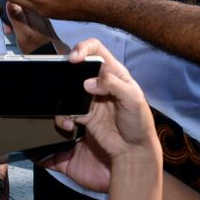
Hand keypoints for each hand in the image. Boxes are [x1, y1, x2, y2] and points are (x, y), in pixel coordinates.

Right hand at [6, 2, 67, 53]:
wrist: (54, 55)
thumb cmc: (40, 48)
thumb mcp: (24, 34)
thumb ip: (17, 18)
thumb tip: (10, 2)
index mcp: (32, 10)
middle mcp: (34, 10)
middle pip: (14, 0)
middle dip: (1, 6)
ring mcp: (35, 15)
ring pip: (16, 8)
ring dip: (6, 15)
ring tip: (3, 25)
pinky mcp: (35, 21)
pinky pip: (21, 15)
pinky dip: (13, 21)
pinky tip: (11, 29)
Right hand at [43, 40, 157, 189]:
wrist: (133, 152)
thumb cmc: (139, 123)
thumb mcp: (133, 99)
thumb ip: (113, 85)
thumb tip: (87, 83)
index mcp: (114, 73)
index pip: (96, 49)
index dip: (83, 48)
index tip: (74, 58)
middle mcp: (99, 83)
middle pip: (78, 67)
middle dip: (66, 70)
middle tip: (60, 79)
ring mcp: (89, 99)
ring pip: (69, 89)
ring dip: (63, 96)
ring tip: (66, 108)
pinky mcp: (82, 115)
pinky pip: (67, 110)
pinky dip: (63, 115)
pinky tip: (69, 124)